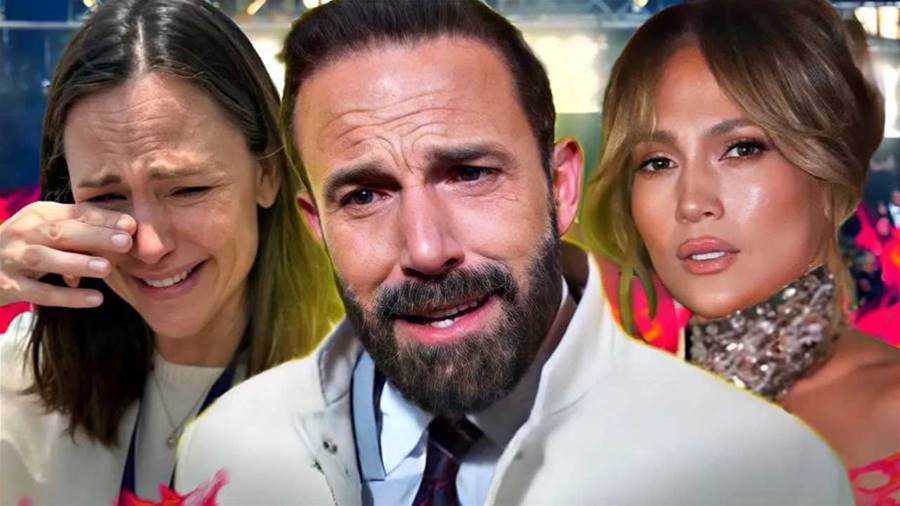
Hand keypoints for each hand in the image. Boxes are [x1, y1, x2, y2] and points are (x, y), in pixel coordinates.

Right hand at [0, 202, 135, 307]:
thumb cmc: (24, 246)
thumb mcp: (47, 232)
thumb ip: (80, 235)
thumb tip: (122, 240)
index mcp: (38, 214)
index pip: (74, 213)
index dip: (102, 218)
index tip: (131, 225)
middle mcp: (23, 232)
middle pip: (60, 232)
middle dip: (94, 236)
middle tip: (125, 242)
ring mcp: (12, 259)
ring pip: (45, 259)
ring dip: (76, 262)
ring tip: (106, 268)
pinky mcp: (9, 286)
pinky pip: (40, 292)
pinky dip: (68, 297)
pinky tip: (95, 299)